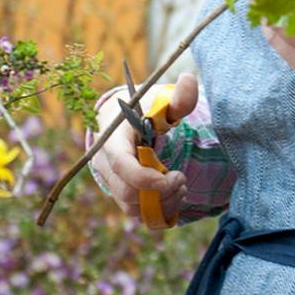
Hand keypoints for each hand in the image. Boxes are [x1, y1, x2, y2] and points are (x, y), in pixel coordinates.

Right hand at [91, 73, 199, 230]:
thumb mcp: (160, 101)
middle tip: (181, 178)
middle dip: (160, 191)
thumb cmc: (143, 110)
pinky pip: (136, 213)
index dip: (146, 178)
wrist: (123, 122)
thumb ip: (178, 98)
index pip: (122, 166)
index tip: (173, 177)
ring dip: (161, 202)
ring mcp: (111, 182)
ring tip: (179, 185)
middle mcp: (106, 165)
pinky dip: (157, 211)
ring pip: (131, 207)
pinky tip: (172, 195)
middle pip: (127, 193)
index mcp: (113, 140)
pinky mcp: (119, 194)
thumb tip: (189, 80)